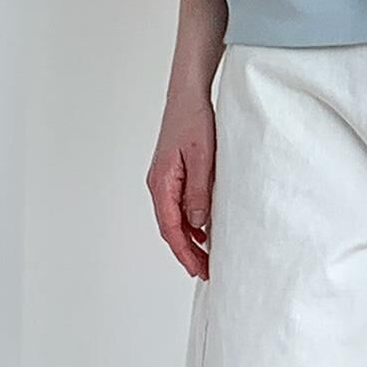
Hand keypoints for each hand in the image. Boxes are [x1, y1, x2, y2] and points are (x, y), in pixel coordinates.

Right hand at [147, 85, 214, 279]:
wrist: (188, 94)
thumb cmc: (193, 120)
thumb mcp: (202, 159)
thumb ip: (199, 193)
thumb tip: (198, 224)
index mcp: (161, 183)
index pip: (171, 229)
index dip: (185, 253)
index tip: (198, 271)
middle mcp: (159, 184)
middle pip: (171, 229)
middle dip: (187, 253)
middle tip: (206, 272)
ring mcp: (164, 180)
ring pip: (175, 219)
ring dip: (189, 239)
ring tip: (207, 257)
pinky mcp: (173, 174)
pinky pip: (179, 206)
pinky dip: (191, 223)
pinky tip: (205, 229)